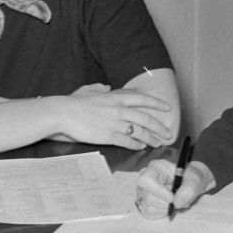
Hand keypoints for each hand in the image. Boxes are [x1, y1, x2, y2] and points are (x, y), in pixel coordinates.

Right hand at [50, 84, 173, 149]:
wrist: (63, 113)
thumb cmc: (75, 102)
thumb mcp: (90, 90)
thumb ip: (101, 88)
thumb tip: (107, 87)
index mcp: (116, 97)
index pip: (143, 99)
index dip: (157, 103)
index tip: (167, 108)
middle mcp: (119, 110)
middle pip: (146, 119)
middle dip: (160, 127)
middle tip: (168, 133)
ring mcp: (114, 124)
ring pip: (139, 132)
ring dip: (150, 138)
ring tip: (157, 142)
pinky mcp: (108, 136)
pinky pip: (127, 142)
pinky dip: (136, 144)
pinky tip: (141, 146)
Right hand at [135, 159, 214, 218]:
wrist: (190, 185)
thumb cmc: (190, 178)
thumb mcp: (195, 180)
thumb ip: (188, 190)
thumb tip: (176, 203)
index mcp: (155, 168)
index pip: (146, 179)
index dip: (158, 191)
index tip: (172, 197)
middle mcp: (146, 180)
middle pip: (147, 196)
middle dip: (165, 203)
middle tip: (178, 201)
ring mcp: (143, 193)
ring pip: (148, 207)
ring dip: (165, 209)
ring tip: (175, 202)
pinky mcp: (145, 204)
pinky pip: (149, 213)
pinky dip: (162, 213)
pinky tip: (169, 206)